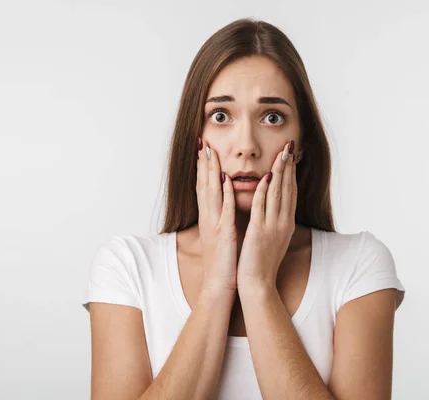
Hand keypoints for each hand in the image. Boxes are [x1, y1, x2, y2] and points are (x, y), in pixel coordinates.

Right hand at [195, 138, 237, 293]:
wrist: (219, 285)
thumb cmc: (222, 261)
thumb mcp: (219, 235)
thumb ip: (220, 218)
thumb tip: (223, 203)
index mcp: (209, 218)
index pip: (204, 187)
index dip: (203, 168)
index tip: (203, 149)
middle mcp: (209, 218)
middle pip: (203, 185)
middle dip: (203, 163)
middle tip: (202, 142)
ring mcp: (215, 225)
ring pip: (211, 193)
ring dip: (210, 172)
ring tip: (210, 152)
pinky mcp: (224, 234)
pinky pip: (224, 211)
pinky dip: (225, 195)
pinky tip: (225, 181)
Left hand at [236, 140, 297, 288]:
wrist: (258, 283)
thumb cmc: (262, 262)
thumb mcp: (273, 238)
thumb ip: (275, 221)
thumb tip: (276, 208)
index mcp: (286, 223)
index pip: (290, 193)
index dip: (291, 173)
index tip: (291, 157)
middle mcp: (283, 223)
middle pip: (287, 189)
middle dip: (288, 167)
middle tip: (289, 147)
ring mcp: (273, 227)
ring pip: (278, 194)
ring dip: (279, 173)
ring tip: (280, 154)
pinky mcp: (259, 231)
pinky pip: (262, 207)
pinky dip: (264, 191)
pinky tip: (266, 177)